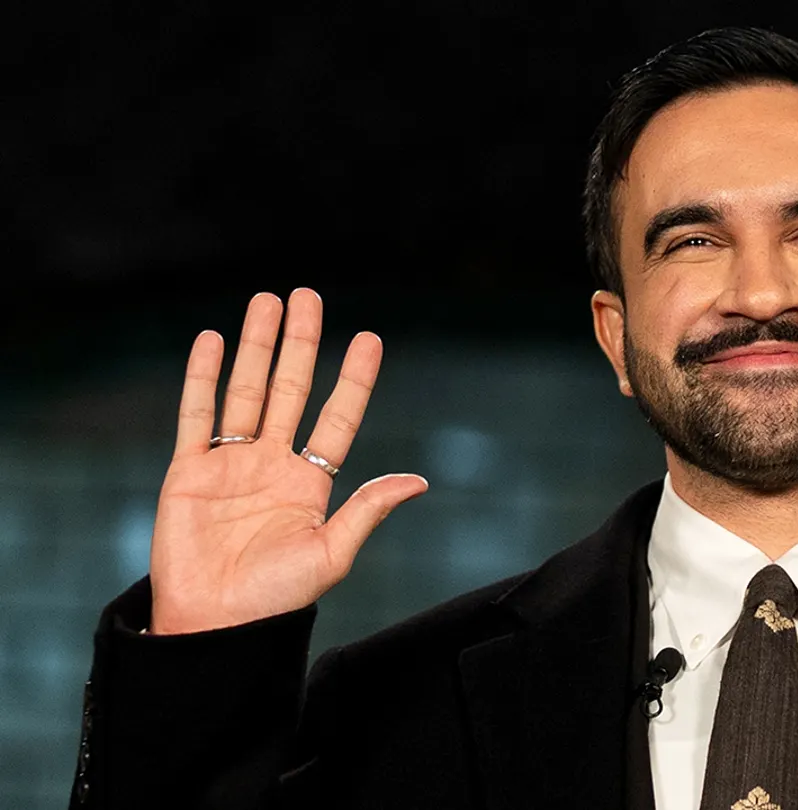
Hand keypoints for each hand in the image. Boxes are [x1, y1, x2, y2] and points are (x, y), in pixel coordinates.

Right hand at [148, 288, 428, 634]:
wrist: (212, 628)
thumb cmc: (274, 602)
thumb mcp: (331, 554)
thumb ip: (367, 511)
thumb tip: (418, 481)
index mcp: (311, 484)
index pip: (337, 418)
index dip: (353, 380)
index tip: (369, 339)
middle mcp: (272, 466)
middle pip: (289, 390)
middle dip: (299, 343)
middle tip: (307, 296)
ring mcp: (230, 466)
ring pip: (246, 391)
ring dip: (256, 346)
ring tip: (267, 301)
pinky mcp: (187, 473)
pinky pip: (196, 416)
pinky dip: (203, 377)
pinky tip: (212, 340)